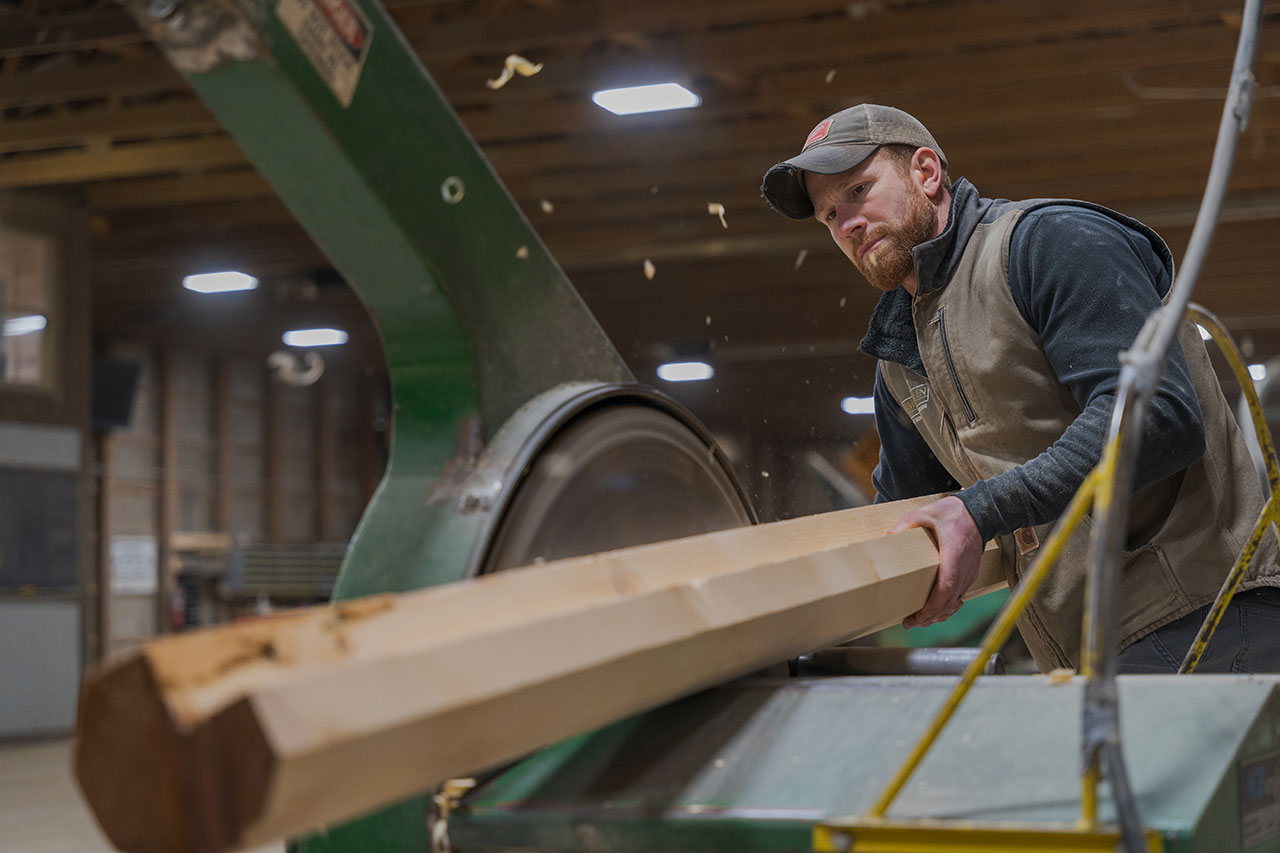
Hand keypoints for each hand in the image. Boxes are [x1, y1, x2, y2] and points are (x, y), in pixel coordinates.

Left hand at [892, 496, 983, 628]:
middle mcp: (964, 568)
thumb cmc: (952, 514)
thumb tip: (888, 536)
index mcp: (953, 554)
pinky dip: (946, 607)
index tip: (918, 616)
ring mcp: (969, 573)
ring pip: (955, 602)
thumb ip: (907, 523)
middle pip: (950, 601)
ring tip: (917, 621)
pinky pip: (959, 597)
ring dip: (938, 615)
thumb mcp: (925, 513)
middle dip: (930, 617)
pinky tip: (933, 612)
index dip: (933, 606)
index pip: (946, 587)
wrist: (978, 512)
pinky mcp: (969, 575)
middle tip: (910, 623)